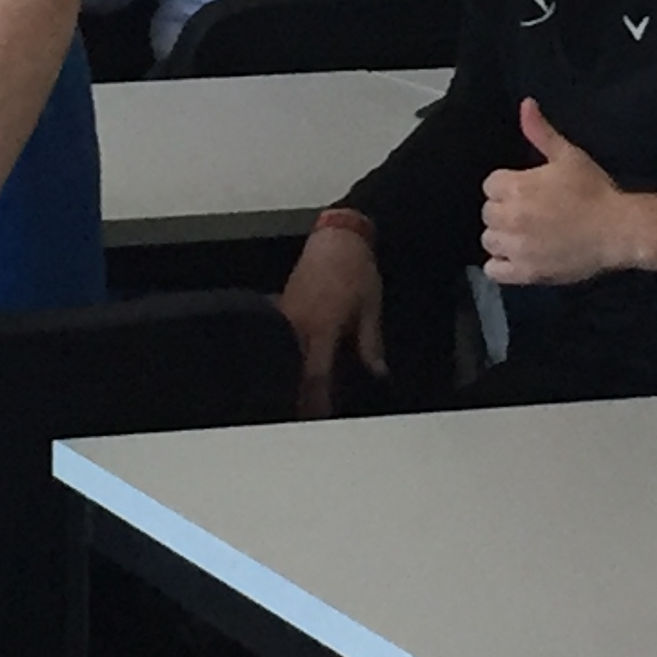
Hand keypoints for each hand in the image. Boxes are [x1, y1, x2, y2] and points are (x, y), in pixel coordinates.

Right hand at [277, 222, 385, 417]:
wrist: (336, 237)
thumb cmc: (356, 270)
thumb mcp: (371, 308)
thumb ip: (370, 344)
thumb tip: (377, 373)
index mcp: (322, 328)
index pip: (316, 376)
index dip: (316, 402)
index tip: (317, 420)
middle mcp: (299, 324)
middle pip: (293, 370)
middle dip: (295, 396)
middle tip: (297, 420)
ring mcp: (286, 315)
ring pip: (282, 355)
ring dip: (287, 376)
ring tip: (290, 399)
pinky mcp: (282, 306)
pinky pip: (279, 337)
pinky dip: (282, 354)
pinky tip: (285, 364)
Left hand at [482, 101, 636, 287]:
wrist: (618, 229)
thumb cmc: (594, 190)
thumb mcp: (568, 155)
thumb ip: (541, 132)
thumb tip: (525, 104)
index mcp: (516, 186)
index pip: (491, 185)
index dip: (508, 185)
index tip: (528, 190)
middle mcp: (510, 217)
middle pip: (488, 212)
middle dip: (505, 209)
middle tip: (530, 212)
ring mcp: (516, 247)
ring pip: (489, 240)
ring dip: (502, 236)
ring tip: (525, 234)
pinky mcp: (525, 272)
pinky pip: (494, 270)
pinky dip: (501, 265)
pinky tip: (518, 256)